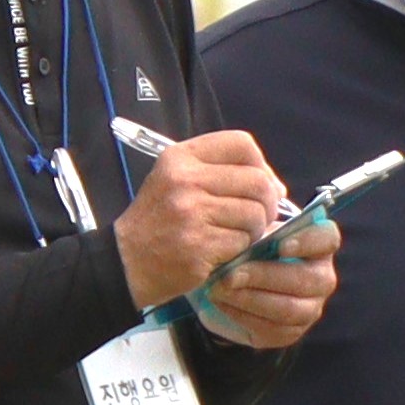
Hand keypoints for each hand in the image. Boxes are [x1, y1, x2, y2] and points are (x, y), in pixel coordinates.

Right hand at [111, 129, 288, 310]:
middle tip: (259, 216)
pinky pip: (243, 241)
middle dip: (268, 202)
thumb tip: (276, 186)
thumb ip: (221, 174)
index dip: (262, 165)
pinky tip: (222, 251)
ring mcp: (191, 212)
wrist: (128, 261)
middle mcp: (185, 179)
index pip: (241, 144)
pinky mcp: (199, 244)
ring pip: (255, 214)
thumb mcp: (177, 181)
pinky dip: (240, 249)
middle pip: (257, 181)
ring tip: (235, 235)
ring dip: (255, 229)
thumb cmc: (160, 220)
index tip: (263, 184)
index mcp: (181, 157)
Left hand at [194, 223, 340, 350]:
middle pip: (306, 279)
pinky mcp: (293, 331)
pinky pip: (273, 329)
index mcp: (319, 245)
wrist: (237, 281)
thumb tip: (249, 222)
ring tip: (220, 289)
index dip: (307, 242)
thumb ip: (256, 226)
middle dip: (264, 276)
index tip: (279, 245)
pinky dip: (244, 316)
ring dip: (251, 299)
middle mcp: (322, 278)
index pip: (328, 239)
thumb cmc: (249, 247)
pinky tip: (222, 303)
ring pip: (290, 309)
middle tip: (230, 274)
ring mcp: (311, 308)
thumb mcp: (253, 231)